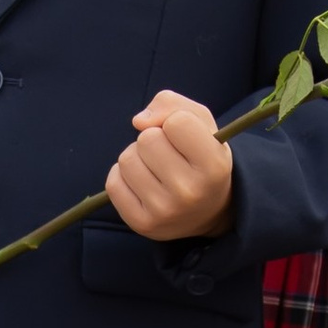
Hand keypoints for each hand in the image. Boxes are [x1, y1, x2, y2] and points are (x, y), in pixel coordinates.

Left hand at [106, 90, 234, 244]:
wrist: (207, 211)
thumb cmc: (200, 156)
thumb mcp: (201, 123)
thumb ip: (172, 104)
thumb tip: (139, 121)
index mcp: (214, 165)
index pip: (177, 122)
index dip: (175, 122)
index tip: (184, 137)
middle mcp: (190, 191)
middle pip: (147, 139)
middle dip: (153, 138)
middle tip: (168, 154)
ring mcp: (164, 211)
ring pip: (127, 159)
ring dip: (136, 157)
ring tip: (155, 168)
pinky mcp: (142, 223)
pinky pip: (113, 183)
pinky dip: (122, 177)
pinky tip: (142, 183)